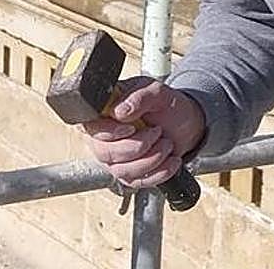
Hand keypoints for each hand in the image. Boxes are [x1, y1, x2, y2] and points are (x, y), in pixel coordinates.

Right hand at [84, 77, 206, 188]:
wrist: (183, 122)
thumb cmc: (164, 104)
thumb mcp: (156, 91)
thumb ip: (139, 97)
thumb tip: (120, 111)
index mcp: (103, 113)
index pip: (91, 128)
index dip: (109, 132)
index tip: (132, 128)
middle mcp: (103, 138)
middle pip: (105, 153)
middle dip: (137, 146)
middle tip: (158, 132)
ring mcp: (114, 159)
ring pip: (121, 171)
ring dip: (151, 158)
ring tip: (167, 143)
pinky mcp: (129, 175)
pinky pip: (137, 182)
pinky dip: (159, 172)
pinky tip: (172, 159)